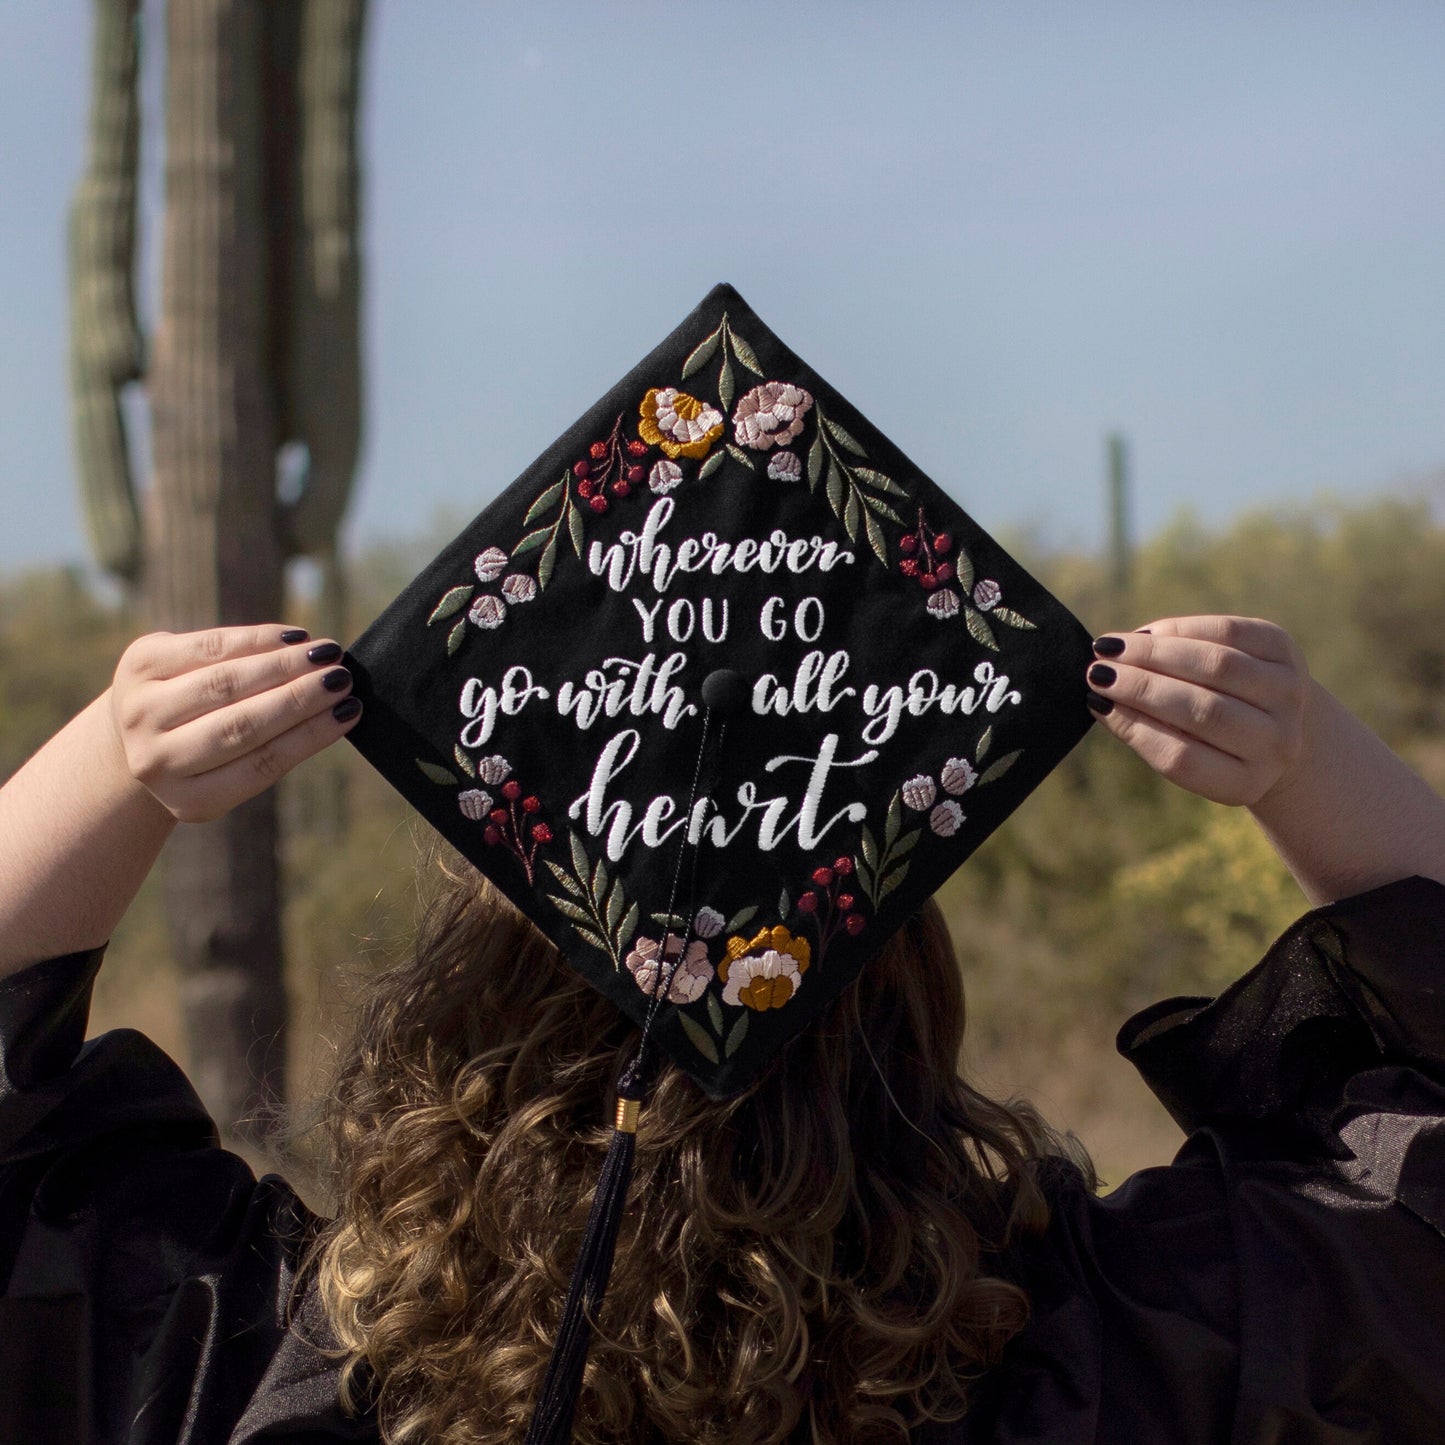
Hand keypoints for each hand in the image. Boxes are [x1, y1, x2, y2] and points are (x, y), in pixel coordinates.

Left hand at [109, 625, 361, 822]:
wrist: (141, 729)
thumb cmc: (211, 749)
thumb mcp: (237, 767)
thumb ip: (277, 744)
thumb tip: (340, 704)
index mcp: (191, 800)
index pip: (263, 763)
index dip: (310, 734)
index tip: (351, 711)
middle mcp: (156, 760)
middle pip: (241, 724)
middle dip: (299, 698)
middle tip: (342, 678)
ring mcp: (140, 710)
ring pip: (225, 682)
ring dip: (283, 665)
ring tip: (326, 654)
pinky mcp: (138, 663)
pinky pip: (208, 646)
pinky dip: (256, 640)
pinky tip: (293, 638)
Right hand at [1083, 615, 1309, 805]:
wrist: (1279, 719)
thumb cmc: (1210, 740)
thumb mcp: (1185, 751)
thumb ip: (1146, 731)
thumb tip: (1099, 697)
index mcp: (1243, 782)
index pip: (1182, 759)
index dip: (1134, 729)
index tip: (1095, 703)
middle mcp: (1276, 741)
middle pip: (1203, 711)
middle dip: (1141, 686)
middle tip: (1096, 670)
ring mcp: (1288, 694)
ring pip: (1217, 666)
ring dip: (1156, 653)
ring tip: (1114, 648)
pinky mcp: (1286, 651)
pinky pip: (1230, 632)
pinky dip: (1184, 629)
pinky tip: (1149, 633)